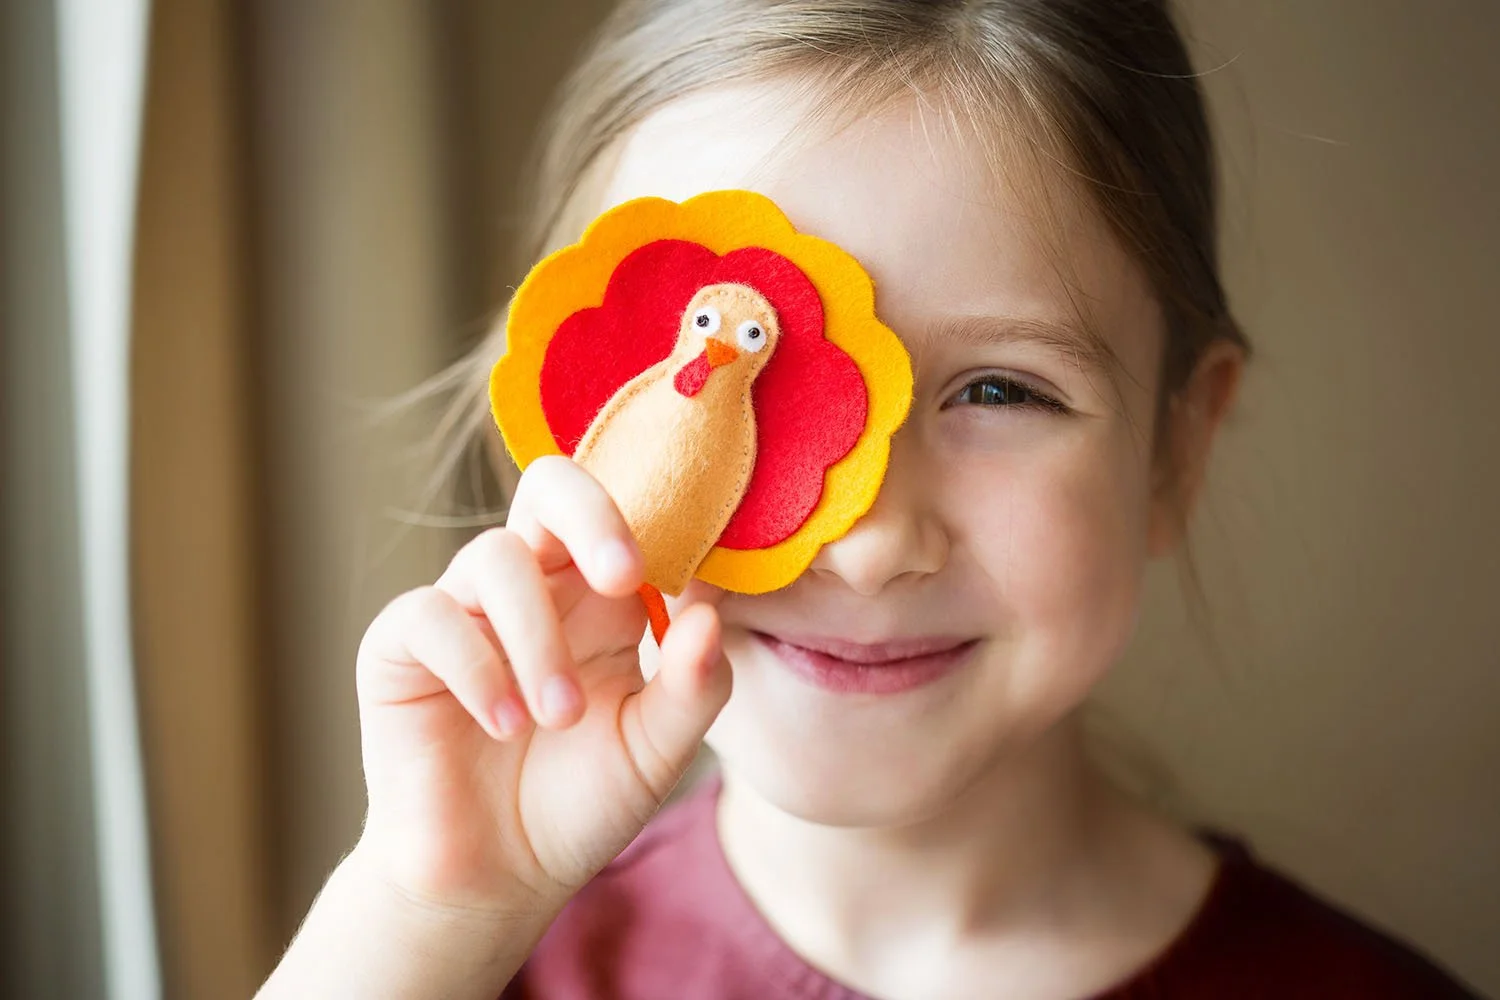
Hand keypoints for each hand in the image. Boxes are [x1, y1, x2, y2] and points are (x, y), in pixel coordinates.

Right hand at [351, 455, 731, 921]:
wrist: (496, 881)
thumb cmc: (580, 804)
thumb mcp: (655, 753)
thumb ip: (693, 687)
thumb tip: (711, 615)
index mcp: (599, 598)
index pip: (623, 514)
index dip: (653, 519)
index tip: (679, 572)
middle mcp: (533, 588)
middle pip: (550, 487)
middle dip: (591, 516)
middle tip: (623, 577)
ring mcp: (464, 610)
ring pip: (496, 557)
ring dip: (536, 636)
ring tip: (558, 715)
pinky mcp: (400, 647)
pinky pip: (431, 615)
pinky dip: (476, 666)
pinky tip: (504, 724)